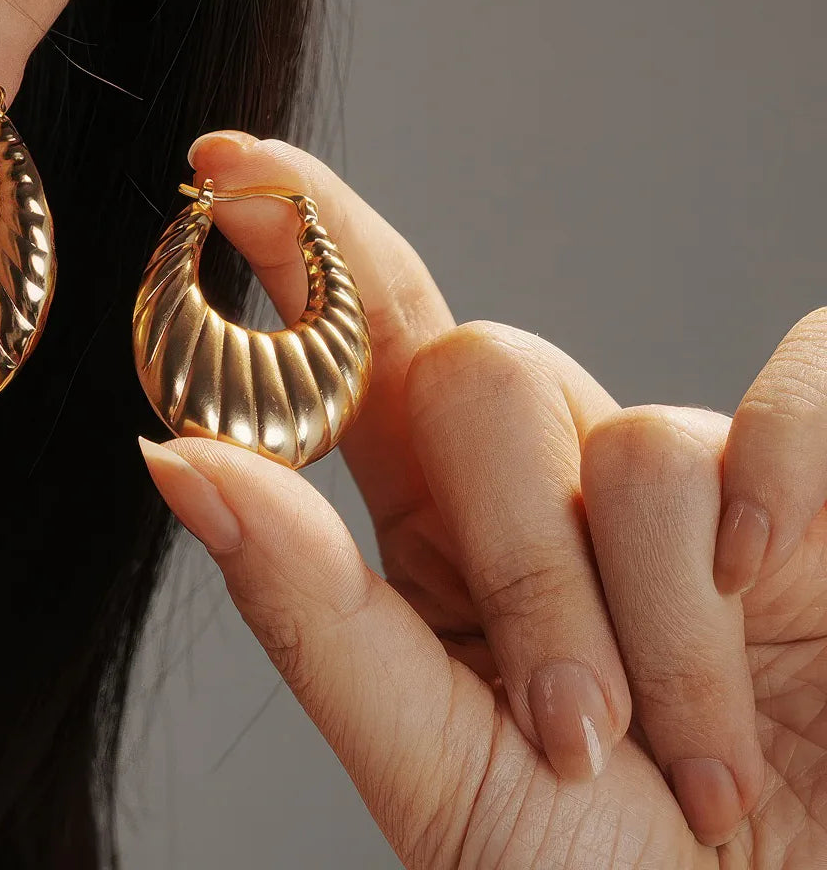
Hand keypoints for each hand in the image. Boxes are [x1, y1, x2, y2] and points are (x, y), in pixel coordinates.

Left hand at [139, 133, 826, 866]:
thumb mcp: (434, 766)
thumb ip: (307, 605)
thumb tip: (175, 454)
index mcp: (440, 531)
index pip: (356, 343)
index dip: (299, 244)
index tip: (223, 168)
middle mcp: (556, 481)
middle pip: (489, 379)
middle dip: (526, 564)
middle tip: (569, 733)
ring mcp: (692, 479)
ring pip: (640, 437)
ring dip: (663, 629)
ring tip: (697, 768)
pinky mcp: (813, 482)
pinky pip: (802, 386)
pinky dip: (787, 481)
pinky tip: (770, 585)